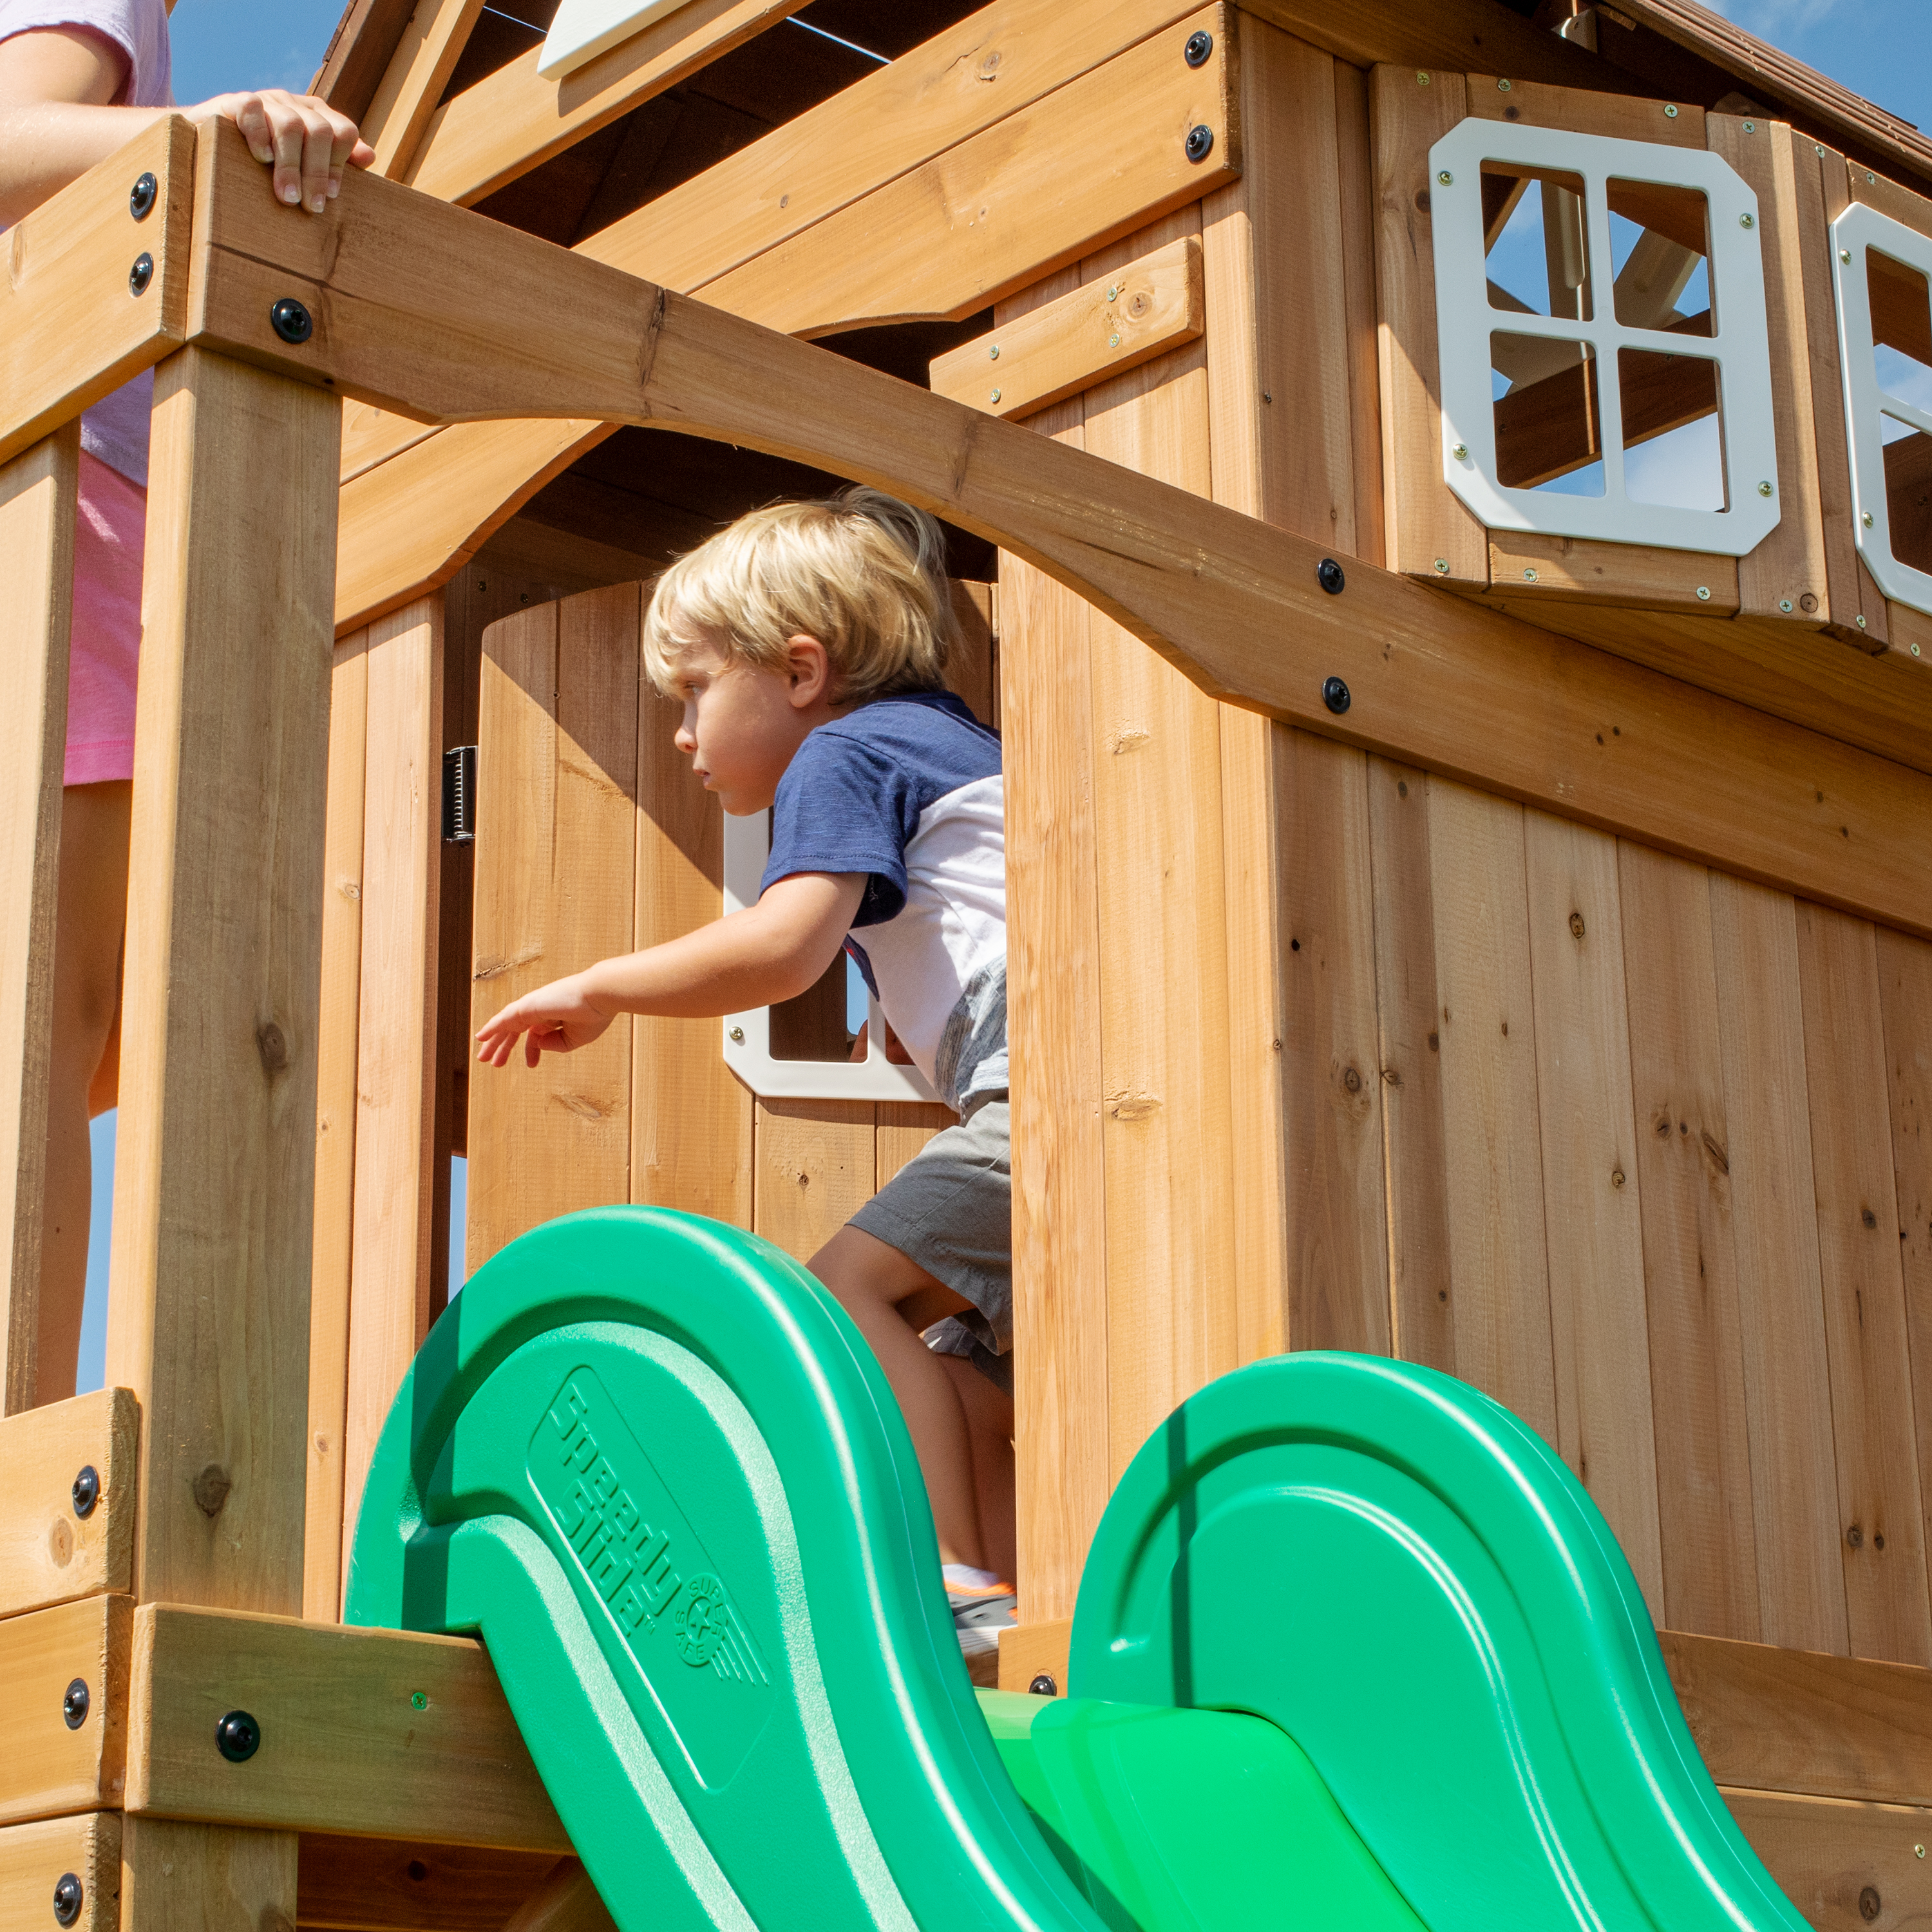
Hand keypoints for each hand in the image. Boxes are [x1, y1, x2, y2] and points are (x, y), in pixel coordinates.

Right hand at [188, 89, 373, 213]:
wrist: (211, 145)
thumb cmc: (265, 164)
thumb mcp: (302, 165)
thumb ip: (334, 161)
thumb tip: (369, 156)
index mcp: (316, 118)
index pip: (343, 132)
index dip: (338, 165)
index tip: (330, 196)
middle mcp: (294, 106)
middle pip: (319, 131)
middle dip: (316, 173)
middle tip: (310, 207)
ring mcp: (266, 102)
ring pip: (289, 125)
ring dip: (290, 165)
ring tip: (287, 197)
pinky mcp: (235, 102)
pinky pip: (253, 109)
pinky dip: (259, 135)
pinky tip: (261, 159)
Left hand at [475, 973, 614, 1068]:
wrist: (600, 997)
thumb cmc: (594, 1014)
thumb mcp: (575, 1039)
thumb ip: (556, 1044)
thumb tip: (537, 1045)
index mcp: (553, 1016)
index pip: (535, 1034)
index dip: (532, 1050)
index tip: (531, 1065)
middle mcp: (540, 1010)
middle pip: (516, 1029)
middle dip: (505, 1046)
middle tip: (495, 1062)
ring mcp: (533, 1006)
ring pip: (507, 1025)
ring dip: (494, 1041)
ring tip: (482, 1057)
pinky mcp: (527, 1006)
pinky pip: (504, 1018)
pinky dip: (492, 1027)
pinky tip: (481, 1037)